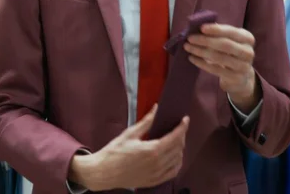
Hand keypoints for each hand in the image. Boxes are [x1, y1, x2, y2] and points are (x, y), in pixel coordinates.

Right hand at [68, 105, 188, 190]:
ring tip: (175, 141)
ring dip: (180, 149)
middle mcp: (157, 163)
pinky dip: (177, 163)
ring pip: (178, 160)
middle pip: (178, 148)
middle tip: (178, 128)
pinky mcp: (154, 181)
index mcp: (152, 150)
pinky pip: (173, 172)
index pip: (175, 137)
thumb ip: (146, 122)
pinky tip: (174, 157)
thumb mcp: (130, 134)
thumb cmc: (114, 152)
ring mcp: (156, 174)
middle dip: (181, 136)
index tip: (185, 119)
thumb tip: (156, 109)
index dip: (182, 127)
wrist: (104, 172)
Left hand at [184, 23, 258, 111]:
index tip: (201, 28)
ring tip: (188, 47)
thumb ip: (217, 33)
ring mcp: (243, 66)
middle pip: (225, 44)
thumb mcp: (229, 40)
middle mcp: (248, 52)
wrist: (241, 76)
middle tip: (189, 38)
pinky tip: (192, 58)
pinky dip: (201, 63)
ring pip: (219, 58)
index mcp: (247, 38)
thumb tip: (198, 27)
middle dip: (205, 40)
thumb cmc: (230, 52)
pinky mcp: (236, 78)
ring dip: (200, 51)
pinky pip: (215, 70)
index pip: (231, 31)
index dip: (216, 29)